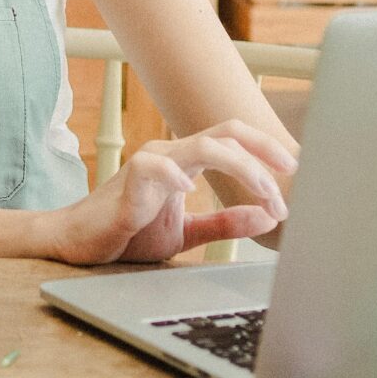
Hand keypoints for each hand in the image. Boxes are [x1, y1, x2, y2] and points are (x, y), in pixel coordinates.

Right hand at [45, 121, 297, 265]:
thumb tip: (266, 215)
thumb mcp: (188, 231)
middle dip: (263, 153)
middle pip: (226, 133)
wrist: (80, 244)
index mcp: (185, 161)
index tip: (295, 168)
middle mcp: (171, 154)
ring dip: (242, 168)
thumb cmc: (129, 232)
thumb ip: (225, 223)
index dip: (266, 148)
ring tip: (265, 194)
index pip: (233, 138)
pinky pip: (154, 167)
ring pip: (202, 144)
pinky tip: (191, 192)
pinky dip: (175, 176)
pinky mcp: (129, 183)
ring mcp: (149, 163)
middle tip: (288, 183)